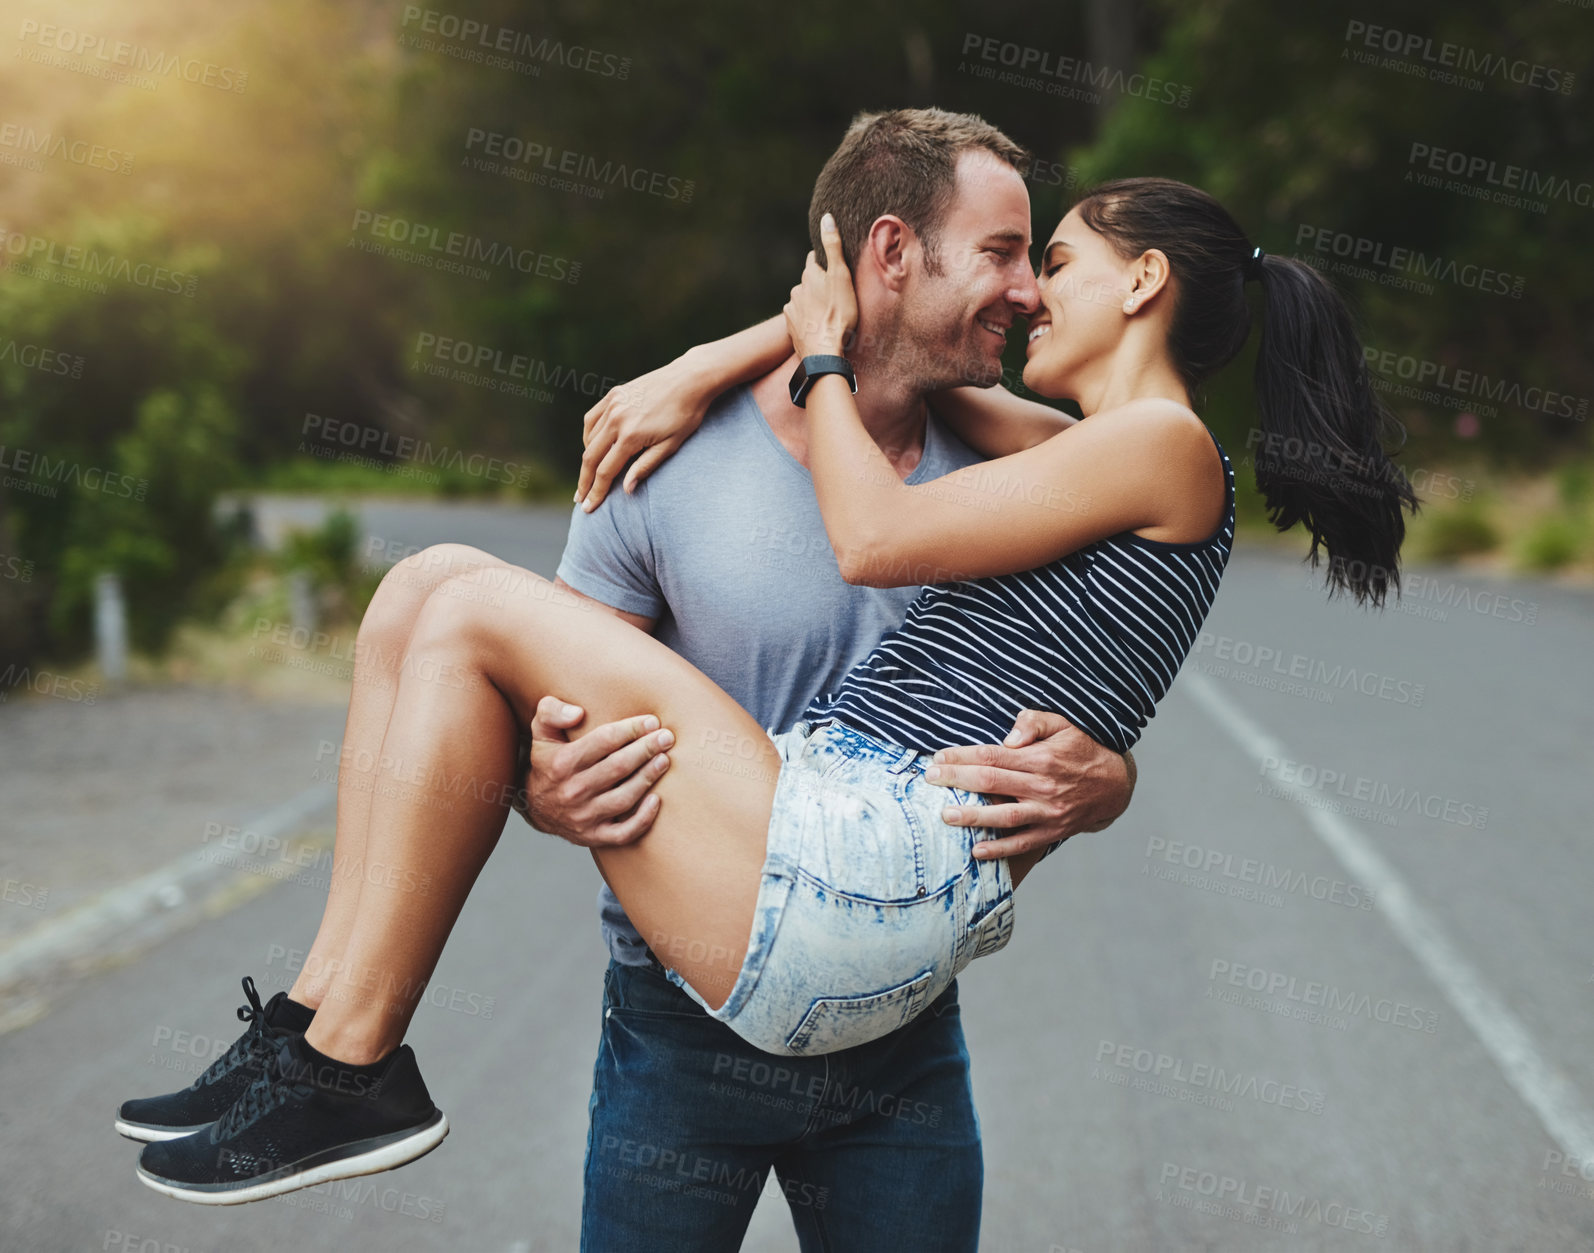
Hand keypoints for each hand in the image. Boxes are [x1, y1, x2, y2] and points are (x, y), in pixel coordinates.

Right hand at [514, 696, 674, 846]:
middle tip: (666, 738)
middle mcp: (572, 790)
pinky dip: (643, 819)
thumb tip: (578, 713)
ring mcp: (584, 816)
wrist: (537, 807)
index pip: (604, 741)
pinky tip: (657, 799)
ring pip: (624, 797)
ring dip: (648, 777)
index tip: (651, 722)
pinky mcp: (593, 836)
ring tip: (664, 760)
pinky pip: (624, 833)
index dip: (631, 729)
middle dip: (647, 749)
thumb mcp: (541, 732)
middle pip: (619, 767)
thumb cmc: (548, 762)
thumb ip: (552, 712)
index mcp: (562, 762)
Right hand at [577, 362, 712, 511]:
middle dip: (584, 482)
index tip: (589, 508)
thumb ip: (645, 467)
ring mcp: (613, 405)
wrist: (690, 380)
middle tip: (580, 499)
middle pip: (590, 457)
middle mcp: (617, 419)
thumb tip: (625, 490)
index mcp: (631, 436)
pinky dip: (588, 436)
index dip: (596, 492)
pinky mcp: (613, 395)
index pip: (606, 472)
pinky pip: (592, 420)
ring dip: (586, 460)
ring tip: (587, 478)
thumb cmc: (685, 415)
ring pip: (589, 439)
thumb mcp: (670, 446)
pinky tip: (591, 448)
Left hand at [784, 212, 857, 359]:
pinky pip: (799, 317)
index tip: (833, 267)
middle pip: (808, 281)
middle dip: (819, 284)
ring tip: (828, 313)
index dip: (825, 262)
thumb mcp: (841, 276)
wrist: (824, 352)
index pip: (815, 259)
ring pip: (803, 299)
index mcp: (809, 275)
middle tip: (835, 294)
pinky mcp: (790, 327)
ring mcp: (792, 309)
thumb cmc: (838, 314)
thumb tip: (826, 217)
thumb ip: (833, 247)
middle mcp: (796, 289)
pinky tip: (818, 326)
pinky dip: (807, 319)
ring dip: (813, 302)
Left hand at [922, 710, 1135, 858]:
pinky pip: (1023, 843)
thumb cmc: (1081, 748)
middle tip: (929, 779)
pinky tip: (976, 851)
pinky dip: (1000, 850)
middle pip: (992, 783)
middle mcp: (1043, 787)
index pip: (993, 757)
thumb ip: (1034, 722)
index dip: (962, 757)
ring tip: (946, 815)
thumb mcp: (1063, 724)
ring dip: (973, 817)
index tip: (938, 758)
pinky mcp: (1052, 832)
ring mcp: (1048, 813)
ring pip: (1005, 817)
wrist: (1114, 784)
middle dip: (957, 780)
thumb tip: (1008, 736)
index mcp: (1042, 758)